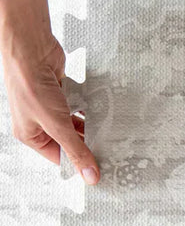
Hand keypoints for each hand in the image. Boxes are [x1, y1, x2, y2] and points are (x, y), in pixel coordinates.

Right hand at [0, 0, 99, 183]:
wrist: (31, 50)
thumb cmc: (31, 85)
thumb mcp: (56, 124)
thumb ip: (75, 149)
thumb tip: (89, 175)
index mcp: (31, 135)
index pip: (59, 157)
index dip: (79, 163)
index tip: (102, 168)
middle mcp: (39, 122)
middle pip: (69, 140)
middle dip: (89, 144)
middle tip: (112, 150)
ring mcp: (51, 106)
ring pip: (76, 123)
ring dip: (91, 126)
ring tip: (112, 134)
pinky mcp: (61, 92)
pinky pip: (80, 106)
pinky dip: (90, 108)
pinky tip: (105, 113)